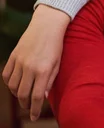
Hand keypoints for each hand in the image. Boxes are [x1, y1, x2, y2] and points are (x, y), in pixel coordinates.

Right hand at [2, 5, 69, 120]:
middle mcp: (30, 68)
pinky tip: (16, 84)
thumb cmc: (56, 45)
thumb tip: (43, 97)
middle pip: (22, 94)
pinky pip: (6, 76)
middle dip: (25, 104)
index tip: (34, 117)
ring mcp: (20, 62)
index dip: (35, 110)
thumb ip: (50, 81)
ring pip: (12, 87)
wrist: (47, 25)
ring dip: (17, 95)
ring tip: (23, 96)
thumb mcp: (58, 64)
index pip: (37, 97)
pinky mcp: (13, 56)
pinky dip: (9, 83)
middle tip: (29, 107)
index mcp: (44, 70)